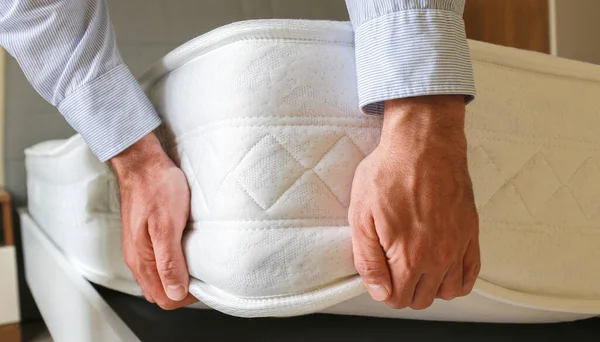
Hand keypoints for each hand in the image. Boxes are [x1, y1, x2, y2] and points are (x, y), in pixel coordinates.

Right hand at [111, 133, 197, 309]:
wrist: (142, 163)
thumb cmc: (156, 187)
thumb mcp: (167, 224)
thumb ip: (169, 261)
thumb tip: (176, 292)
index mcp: (143, 259)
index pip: (166, 299)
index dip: (187, 297)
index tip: (205, 283)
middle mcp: (137, 258)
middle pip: (160, 293)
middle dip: (182, 292)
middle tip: (204, 276)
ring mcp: (138, 249)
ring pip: (157, 280)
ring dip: (176, 279)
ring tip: (196, 265)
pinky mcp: (142, 238)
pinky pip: (156, 264)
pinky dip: (170, 266)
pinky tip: (184, 252)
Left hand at [349, 95, 479, 309]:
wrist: (424, 144)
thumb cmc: (389, 173)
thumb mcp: (361, 216)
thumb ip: (368, 260)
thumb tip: (379, 292)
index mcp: (408, 257)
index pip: (398, 300)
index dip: (384, 290)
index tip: (380, 273)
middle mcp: (438, 258)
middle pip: (421, 299)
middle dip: (405, 290)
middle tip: (394, 267)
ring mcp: (458, 247)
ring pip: (447, 292)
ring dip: (430, 286)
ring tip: (416, 266)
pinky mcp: (470, 233)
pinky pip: (471, 274)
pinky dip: (457, 279)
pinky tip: (443, 268)